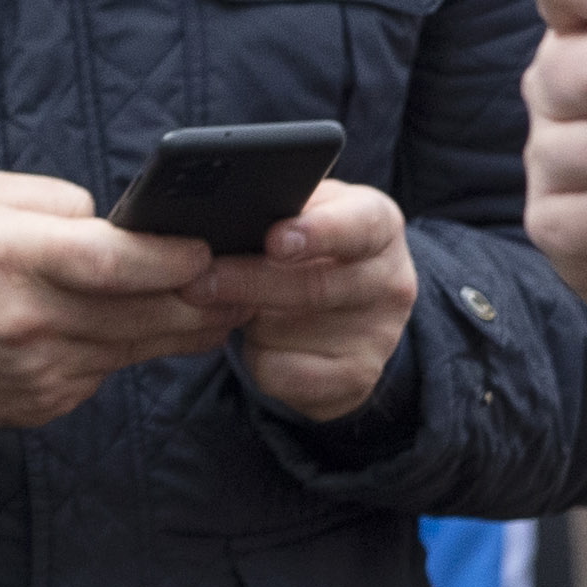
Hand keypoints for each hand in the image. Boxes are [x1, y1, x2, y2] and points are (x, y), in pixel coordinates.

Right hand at [0, 171, 243, 433]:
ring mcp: (42, 368)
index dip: (168, 258)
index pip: (109, 263)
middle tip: (249, 278)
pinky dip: (138, 349)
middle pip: (142, 313)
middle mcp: (32, 319)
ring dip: (191, 326)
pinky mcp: (48, 401)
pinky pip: (111, 372)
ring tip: (229, 301)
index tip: (208, 247)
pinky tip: (164, 327)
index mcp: (15, 257)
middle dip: (205, 296)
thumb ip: (59, 201)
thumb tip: (120, 224)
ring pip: (140, 348)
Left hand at [180, 179, 417, 420]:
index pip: (357, 226)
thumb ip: (275, 208)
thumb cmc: (312, 247)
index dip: (316, 233)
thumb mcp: (306, 212)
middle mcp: (390, 280)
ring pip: (288, 331)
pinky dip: (254, 358)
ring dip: (243, 319)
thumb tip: (212, 216)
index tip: (274, 241)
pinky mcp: (356, 378)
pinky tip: (253, 339)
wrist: (351, 312)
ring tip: (226, 302)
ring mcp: (379, 335)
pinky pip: (283, 373)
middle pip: (313, 286)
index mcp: (379, 225)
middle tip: (196, 281)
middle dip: (247, 282)